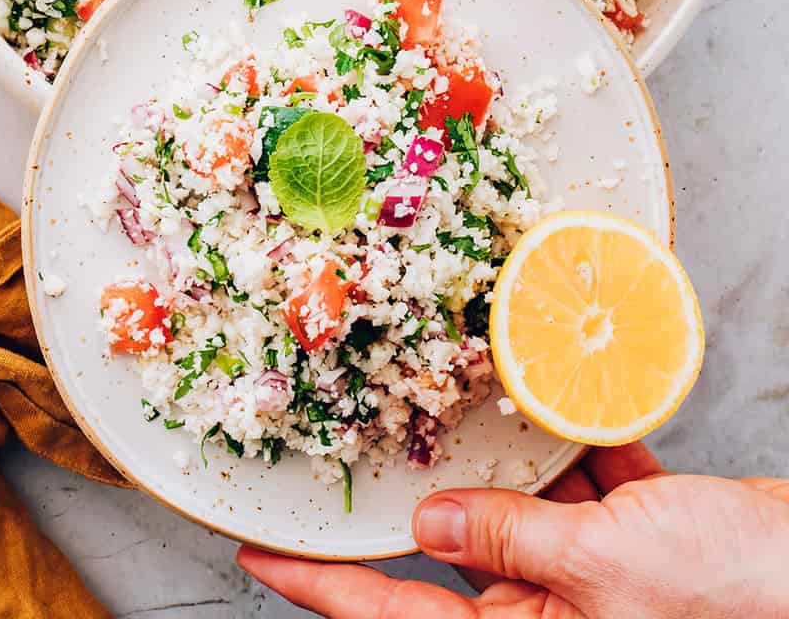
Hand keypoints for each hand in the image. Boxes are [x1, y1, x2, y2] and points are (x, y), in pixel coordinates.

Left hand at [238, 442, 788, 616]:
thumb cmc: (731, 596)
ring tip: (448, 397)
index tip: (260, 557)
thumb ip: (510, 539)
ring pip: (521, 510)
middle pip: (454, 557)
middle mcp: (555, 613)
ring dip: (502, 458)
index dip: (321, 589)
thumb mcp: (605, 565)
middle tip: (348, 455)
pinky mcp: (641, 538)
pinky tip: (562, 395)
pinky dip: (574, 442)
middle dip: (412, 501)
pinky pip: (586, 485)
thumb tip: (431, 522)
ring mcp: (596, 576)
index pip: (396, 616)